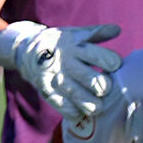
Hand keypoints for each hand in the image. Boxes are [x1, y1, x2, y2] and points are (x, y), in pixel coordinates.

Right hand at [0, 22, 122, 121]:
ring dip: (93, 105)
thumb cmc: (60, 43)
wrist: (25, 51)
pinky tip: (82, 112)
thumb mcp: (75, 34)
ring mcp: (55, 78)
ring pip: (79, 97)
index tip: (115, 66)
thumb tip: (117, 29)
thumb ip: (97, 33)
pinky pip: (63, 107)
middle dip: (104, 86)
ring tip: (99, 106)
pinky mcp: (46, 91)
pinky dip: (75, 112)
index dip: (113, 63)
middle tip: (106, 89)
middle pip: (92, 80)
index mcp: (76, 47)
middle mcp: (66, 63)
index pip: (101, 57)